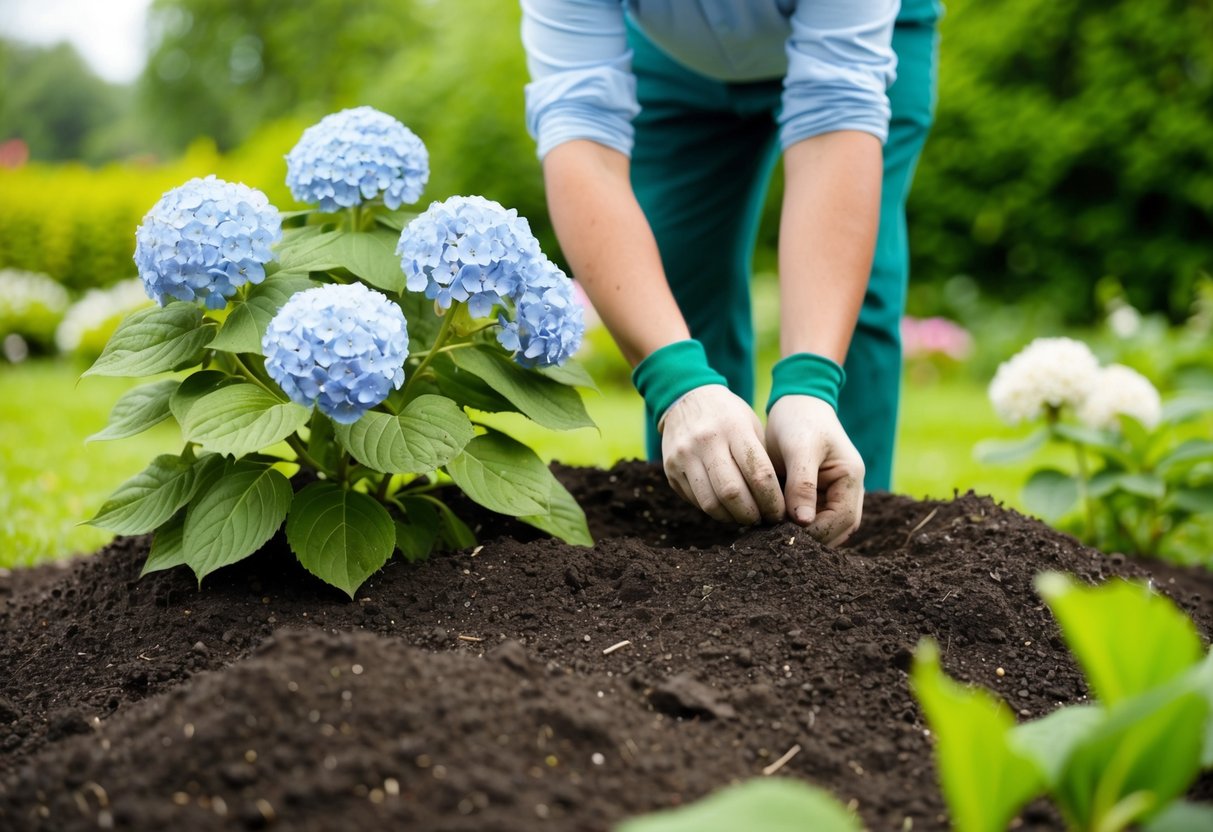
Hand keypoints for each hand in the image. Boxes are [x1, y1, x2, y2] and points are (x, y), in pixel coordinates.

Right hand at [660, 385, 785, 525]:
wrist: (686, 398)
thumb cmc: (728, 416)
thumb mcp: (750, 425)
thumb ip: (761, 460)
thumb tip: (777, 502)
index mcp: (734, 428)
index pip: (758, 474)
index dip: (772, 500)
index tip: (778, 512)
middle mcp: (706, 442)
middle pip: (732, 493)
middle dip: (751, 514)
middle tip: (762, 519)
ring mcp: (684, 456)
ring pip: (710, 503)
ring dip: (731, 518)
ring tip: (744, 518)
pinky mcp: (670, 469)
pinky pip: (695, 500)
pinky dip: (713, 510)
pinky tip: (725, 508)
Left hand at [765, 395, 864, 545]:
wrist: (795, 404)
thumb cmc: (799, 420)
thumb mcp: (800, 449)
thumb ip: (803, 484)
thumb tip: (803, 522)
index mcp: (851, 478)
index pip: (842, 520)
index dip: (816, 532)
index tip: (784, 534)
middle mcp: (848, 491)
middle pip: (837, 531)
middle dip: (810, 539)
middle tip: (776, 541)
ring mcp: (834, 495)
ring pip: (824, 530)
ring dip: (802, 536)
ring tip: (772, 535)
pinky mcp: (816, 496)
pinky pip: (809, 521)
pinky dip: (794, 527)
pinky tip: (772, 526)